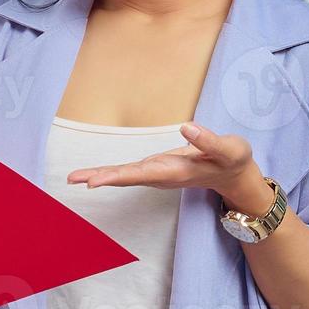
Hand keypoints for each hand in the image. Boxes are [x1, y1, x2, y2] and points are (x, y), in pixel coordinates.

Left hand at [65, 122, 263, 205]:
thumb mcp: (230, 149)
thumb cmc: (233, 160)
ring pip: (125, 175)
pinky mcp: (157, 166)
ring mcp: (158, 172)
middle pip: (126, 177)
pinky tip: (94, 174)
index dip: (117, 176)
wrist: (235, 174)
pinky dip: (110, 172)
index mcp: (176, 172)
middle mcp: (162, 175)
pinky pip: (129, 170)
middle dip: (100, 177)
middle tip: (73, 179)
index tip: (96, 182)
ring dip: (100, 175)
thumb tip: (185, 126)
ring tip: (74, 177)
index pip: (141, 174)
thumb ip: (209, 141)